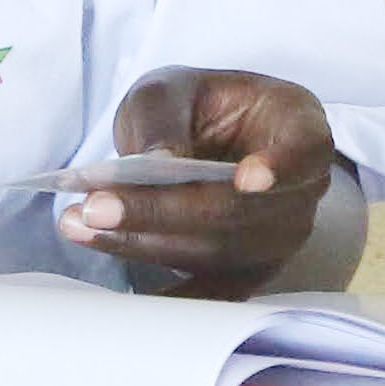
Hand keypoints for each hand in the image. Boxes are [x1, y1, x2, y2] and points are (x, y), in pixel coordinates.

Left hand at [65, 69, 336, 297]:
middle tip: (98, 205)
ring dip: (143, 243)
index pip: (304, 149)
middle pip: (239, 211)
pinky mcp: (246, 274)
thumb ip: (164, 119)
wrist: (207, 142)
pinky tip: (117, 297)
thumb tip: (156, 162)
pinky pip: (207, 292)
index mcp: (298, 126)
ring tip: (80, 224)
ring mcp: (278, 239)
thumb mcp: (173, 89)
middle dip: (164, 211)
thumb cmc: (197, 109)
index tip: (248, 179)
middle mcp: (301, 190)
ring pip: (214, 252)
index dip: (280, 166)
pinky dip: (163, 293)